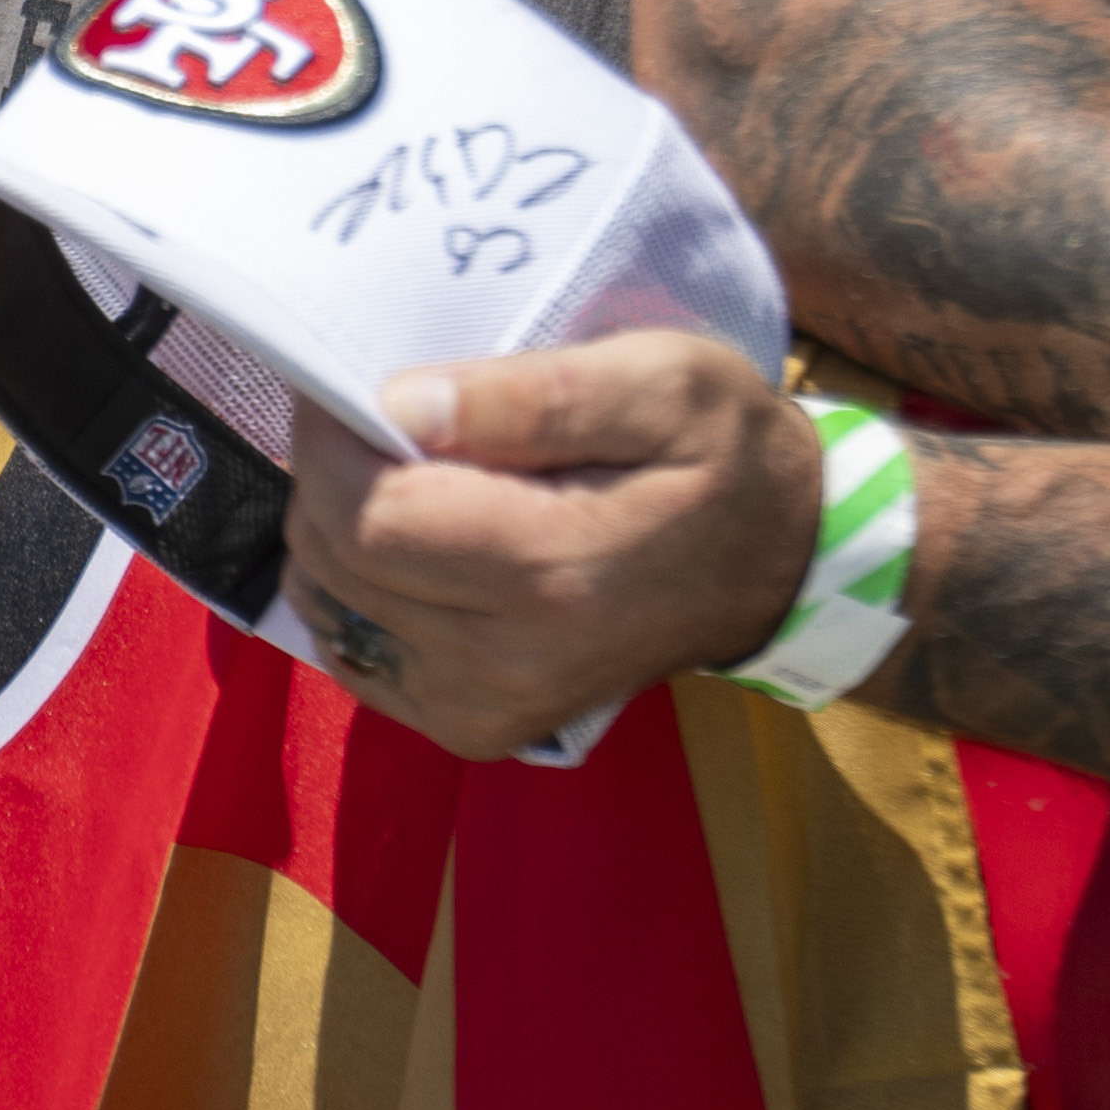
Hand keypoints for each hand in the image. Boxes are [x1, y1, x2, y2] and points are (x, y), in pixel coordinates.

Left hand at [282, 335, 820, 760]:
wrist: (781, 566)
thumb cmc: (723, 453)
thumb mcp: (662, 381)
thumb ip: (531, 394)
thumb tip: (403, 404)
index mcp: (549, 572)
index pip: (362, 514)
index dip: (332, 436)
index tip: (354, 383)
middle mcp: (505, 663)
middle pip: (333, 558)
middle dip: (331, 474)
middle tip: (384, 420)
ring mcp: (484, 709)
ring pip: (329, 603)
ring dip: (337, 528)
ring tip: (410, 480)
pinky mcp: (472, 728)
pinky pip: (354, 649)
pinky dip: (358, 588)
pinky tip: (414, 546)